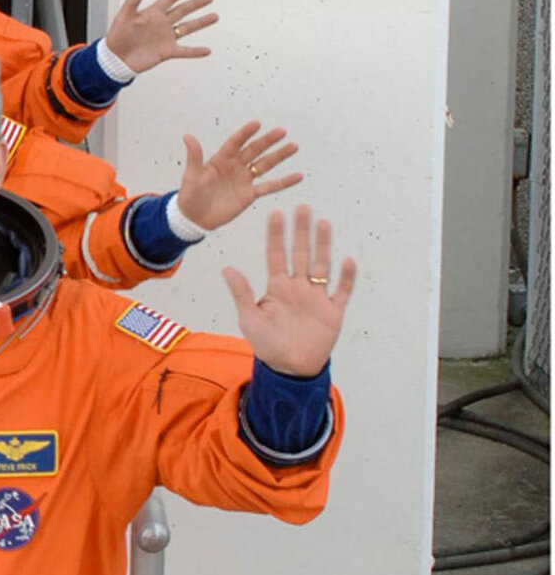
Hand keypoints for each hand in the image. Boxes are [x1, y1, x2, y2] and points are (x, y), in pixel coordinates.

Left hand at [104, 0, 217, 73]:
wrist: (116, 58)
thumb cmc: (117, 36)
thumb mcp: (123, 17)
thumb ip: (132, 2)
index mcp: (152, 13)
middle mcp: (162, 24)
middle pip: (183, 11)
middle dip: (196, 4)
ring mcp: (166, 38)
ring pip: (187, 28)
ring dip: (201, 22)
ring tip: (215, 16)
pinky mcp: (167, 52)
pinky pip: (185, 51)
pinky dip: (196, 51)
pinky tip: (207, 50)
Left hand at [176, 123, 303, 233]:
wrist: (195, 218)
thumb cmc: (190, 195)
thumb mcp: (192, 176)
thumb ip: (194, 156)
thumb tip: (188, 136)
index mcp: (221, 159)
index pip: (236, 142)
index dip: (245, 133)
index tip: (257, 123)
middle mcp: (236, 166)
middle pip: (254, 150)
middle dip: (268, 141)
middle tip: (282, 131)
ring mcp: (244, 179)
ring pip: (265, 165)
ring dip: (279, 156)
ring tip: (294, 146)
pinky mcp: (250, 194)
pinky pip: (270, 187)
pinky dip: (284, 182)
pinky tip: (298, 176)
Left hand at [222, 205, 356, 375]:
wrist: (290, 368)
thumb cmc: (267, 344)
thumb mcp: (249, 319)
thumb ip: (242, 293)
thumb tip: (227, 268)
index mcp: (277, 286)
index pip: (276, 254)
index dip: (276, 235)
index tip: (275, 212)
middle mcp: (298, 286)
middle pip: (300, 253)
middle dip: (301, 230)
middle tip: (303, 206)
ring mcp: (317, 297)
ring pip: (321, 265)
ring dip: (323, 245)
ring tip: (323, 223)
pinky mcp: (333, 311)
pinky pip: (342, 291)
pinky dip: (346, 277)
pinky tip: (347, 260)